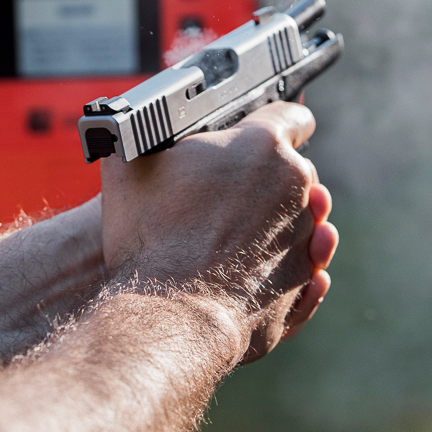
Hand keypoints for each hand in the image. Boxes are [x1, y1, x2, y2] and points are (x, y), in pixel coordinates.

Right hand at [100, 102, 337, 362]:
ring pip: (300, 220)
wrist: (169, 316)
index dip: (273, 121)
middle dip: (266, 178)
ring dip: (274, 223)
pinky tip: (254, 267)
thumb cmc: (150, 239)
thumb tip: (127, 131)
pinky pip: (301, 265)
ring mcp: (304, 237)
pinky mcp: (302, 283)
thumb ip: (141, 138)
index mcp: (261, 146)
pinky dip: (282, 264)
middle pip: (293, 171)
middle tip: (225, 192)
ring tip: (232, 236)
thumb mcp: (127, 168)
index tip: (262, 131)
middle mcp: (295, 187)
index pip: (288, 116)